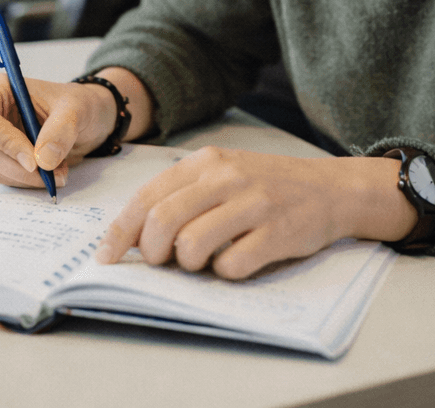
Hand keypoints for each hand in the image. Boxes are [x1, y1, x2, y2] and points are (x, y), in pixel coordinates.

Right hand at [0, 73, 121, 189]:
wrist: (83, 119)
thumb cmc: (76, 104)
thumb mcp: (76, 109)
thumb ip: (60, 131)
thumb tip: (43, 161)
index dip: (3, 142)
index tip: (33, 161)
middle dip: (20, 168)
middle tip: (54, 173)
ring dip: (29, 177)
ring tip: (59, 169)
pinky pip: (6, 177)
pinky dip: (30, 181)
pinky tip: (51, 170)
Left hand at [95, 146, 415, 279]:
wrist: (329, 187)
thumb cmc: (263, 185)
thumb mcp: (219, 175)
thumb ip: (181, 196)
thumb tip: (135, 235)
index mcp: (202, 162)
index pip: (146, 197)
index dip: (120, 230)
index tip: (105, 256)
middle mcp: (224, 178)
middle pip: (162, 221)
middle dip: (151, 252)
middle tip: (158, 263)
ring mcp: (252, 204)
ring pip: (192, 244)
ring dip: (187, 264)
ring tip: (200, 261)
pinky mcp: (277, 233)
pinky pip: (232, 264)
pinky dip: (224, 272)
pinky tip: (234, 262)